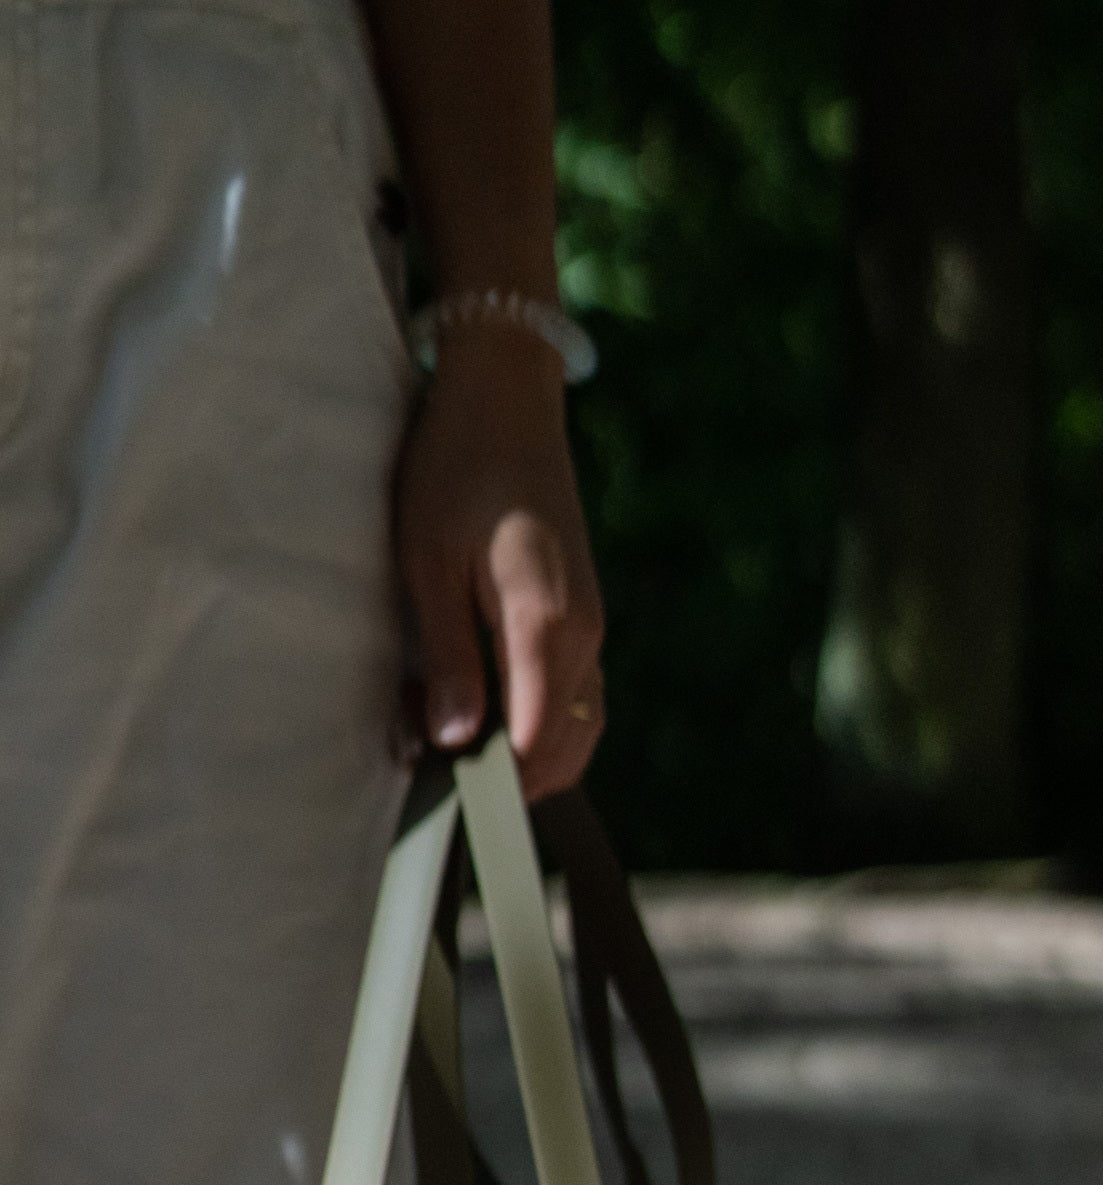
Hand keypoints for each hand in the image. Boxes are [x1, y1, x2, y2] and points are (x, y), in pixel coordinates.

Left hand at [393, 328, 605, 797]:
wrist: (506, 402)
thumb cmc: (455, 469)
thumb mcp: (428, 560)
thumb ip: (450, 656)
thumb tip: (453, 738)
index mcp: (546, 626)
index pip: (531, 744)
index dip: (486, 779)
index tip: (435, 782)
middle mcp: (584, 638)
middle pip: (562, 750)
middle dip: (504, 777)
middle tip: (433, 763)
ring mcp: (591, 631)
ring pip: (573, 730)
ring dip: (521, 753)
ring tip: (452, 734)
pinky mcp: (584, 620)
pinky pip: (573, 699)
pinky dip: (535, 723)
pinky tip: (483, 709)